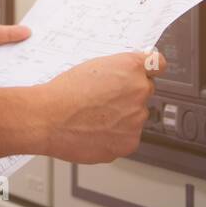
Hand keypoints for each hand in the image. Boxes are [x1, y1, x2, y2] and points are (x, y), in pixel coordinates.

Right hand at [39, 50, 165, 162]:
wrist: (48, 119)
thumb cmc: (64, 92)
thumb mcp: (93, 66)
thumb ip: (118, 70)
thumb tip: (128, 76)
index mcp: (132, 67)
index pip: (157, 64)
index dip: (149, 69)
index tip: (147, 73)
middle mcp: (139, 91)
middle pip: (144, 92)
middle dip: (129, 96)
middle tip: (104, 100)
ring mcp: (136, 118)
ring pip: (135, 117)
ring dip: (122, 118)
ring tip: (94, 118)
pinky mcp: (129, 142)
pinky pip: (127, 137)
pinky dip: (115, 137)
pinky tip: (95, 131)